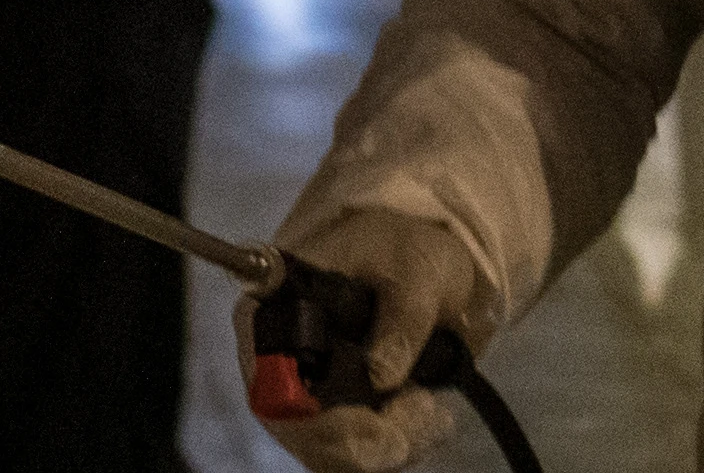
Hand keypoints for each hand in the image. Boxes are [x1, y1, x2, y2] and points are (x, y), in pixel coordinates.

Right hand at [248, 205, 476, 469]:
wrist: (416, 264)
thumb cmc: (403, 250)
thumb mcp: (416, 267)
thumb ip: (404, 315)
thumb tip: (383, 375)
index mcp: (271, 314)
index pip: (273, 386)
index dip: (320, 421)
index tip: (380, 427)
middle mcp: (271, 365)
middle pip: (301, 433)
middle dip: (368, 440)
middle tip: (426, 410)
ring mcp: (297, 397)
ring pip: (330, 454)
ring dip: (389, 445)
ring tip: (432, 409)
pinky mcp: (328, 418)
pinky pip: (353, 456)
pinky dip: (396, 448)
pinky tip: (429, 420)